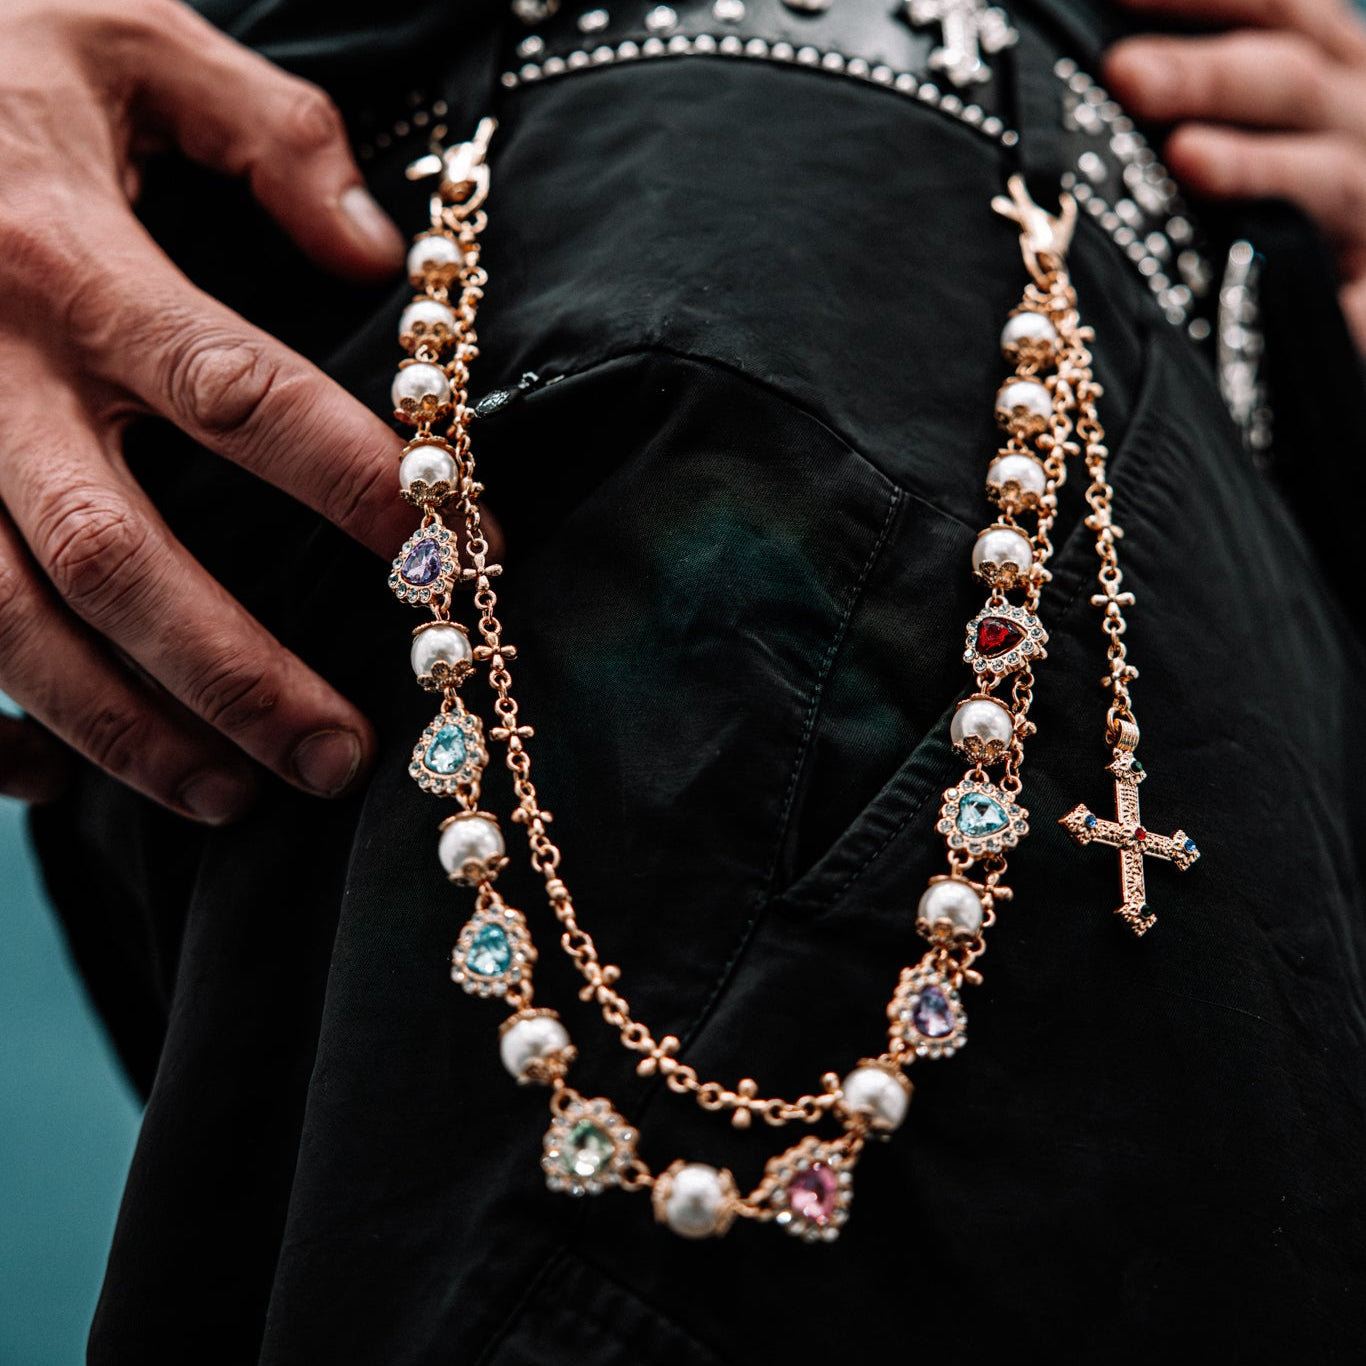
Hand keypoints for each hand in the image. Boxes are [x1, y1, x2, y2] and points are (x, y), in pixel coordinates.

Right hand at [0, 0, 416, 820]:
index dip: (360, 488)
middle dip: (235, 672)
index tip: (468, 558)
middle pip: (116, 556)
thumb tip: (382, 251)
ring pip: (10, 624)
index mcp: (62, 256)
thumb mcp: (128, 40)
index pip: (238, 397)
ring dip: (125, 730)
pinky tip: (63, 777)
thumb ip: (267, 131)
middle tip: (343, 755)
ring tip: (240, 797)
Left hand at [1105, 0, 1365, 350]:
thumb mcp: (1266, 114)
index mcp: (1329, 71)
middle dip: (1208, 74)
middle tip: (1123, 72)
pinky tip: (1304, 296)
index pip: (1273, 7)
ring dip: (1255, 166)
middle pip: (1291, 83)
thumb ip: (1200, 87)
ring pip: (1324, 180)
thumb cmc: (1287, 184)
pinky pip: (1357, 301)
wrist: (1363, 263)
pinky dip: (1340, 299)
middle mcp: (1358, 126)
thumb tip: (1106, 69)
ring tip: (1186, 156)